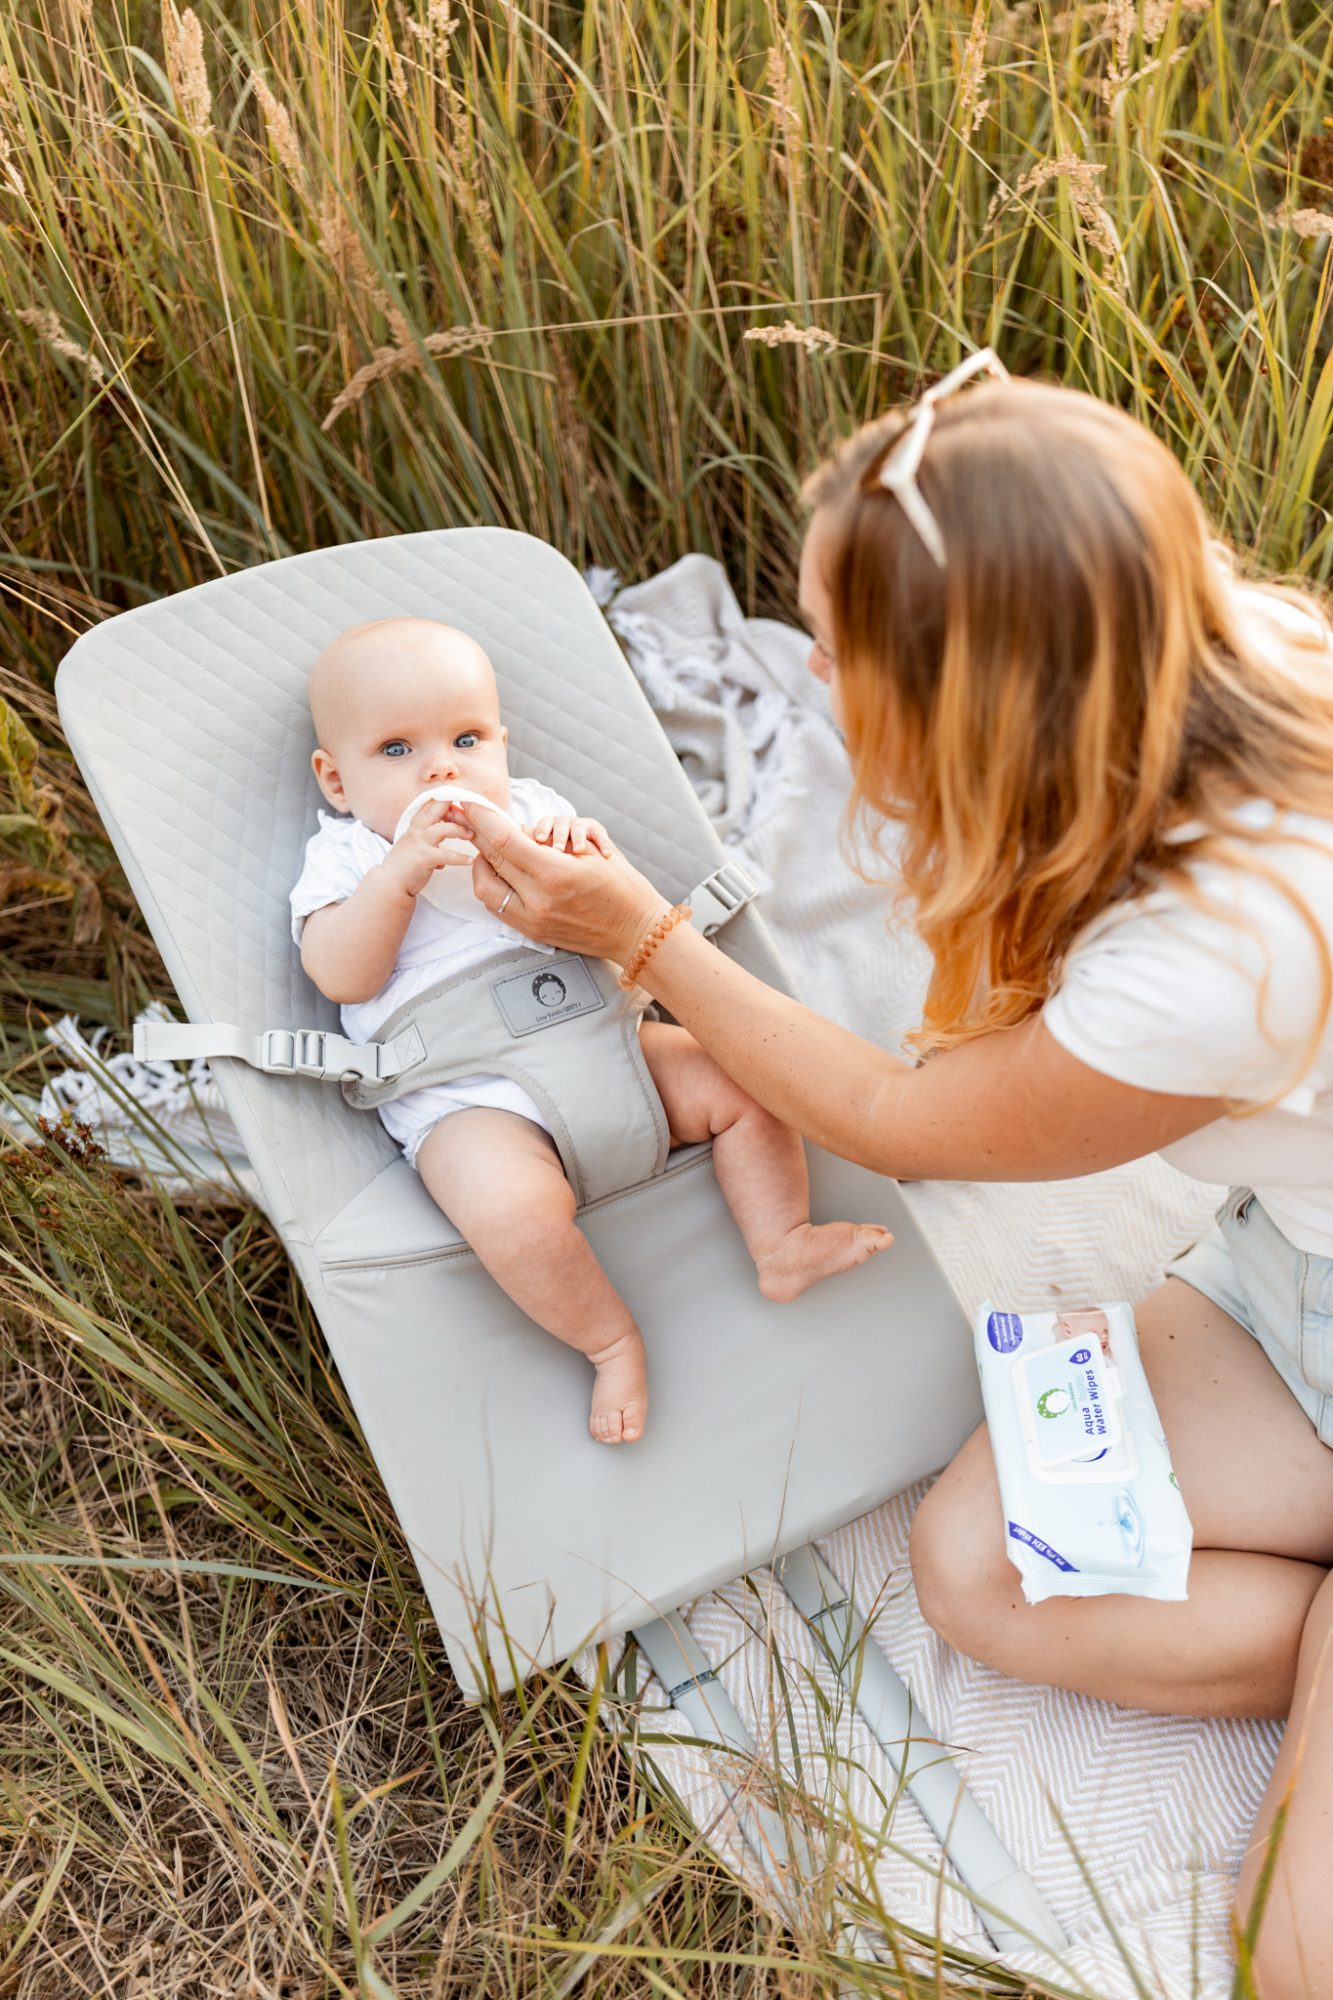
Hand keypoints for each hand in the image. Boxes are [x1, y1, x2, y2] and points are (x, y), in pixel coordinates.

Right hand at [380, 798, 474, 899]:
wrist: (389, 884)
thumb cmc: (403, 868)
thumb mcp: (414, 849)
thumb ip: (427, 845)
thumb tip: (443, 852)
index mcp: (414, 828)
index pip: (428, 806)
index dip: (442, 800)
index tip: (456, 796)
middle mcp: (416, 832)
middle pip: (435, 810)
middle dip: (452, 805)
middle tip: (469, 807)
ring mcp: (420, 843)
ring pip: (443, 829)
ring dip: (459, 830)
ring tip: (471, 835)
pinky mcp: (425, 858)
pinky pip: (446, 855)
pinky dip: (459, 857)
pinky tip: (469, 860)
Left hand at [446, 801, 667, 962]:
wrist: (637, 930)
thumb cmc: (622, 886)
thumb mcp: (590, 852)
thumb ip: (549, 842)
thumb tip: (517, 830)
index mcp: (555, 875)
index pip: (505, 841)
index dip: (482, 818)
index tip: (467, 803)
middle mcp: (538, 901)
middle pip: (490, 862)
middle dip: (476, 836)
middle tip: (470, 819)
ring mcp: (533, 921)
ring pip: (485, 889)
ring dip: (483, 864)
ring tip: (492, 848)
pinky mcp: (533, 933)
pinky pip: (497, 906)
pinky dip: (494, 885)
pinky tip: (504, 872)